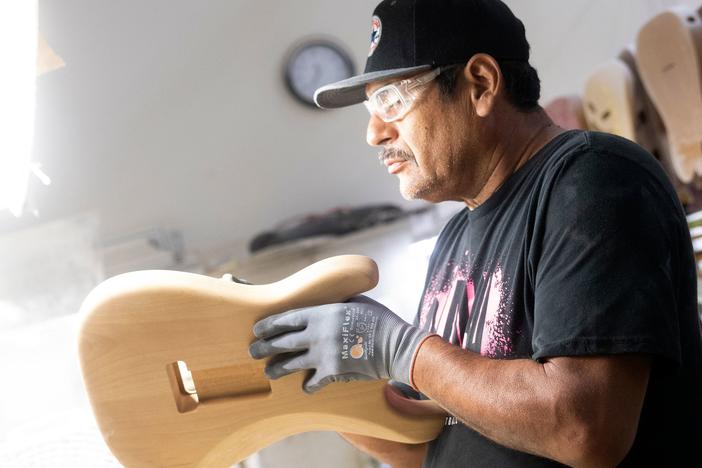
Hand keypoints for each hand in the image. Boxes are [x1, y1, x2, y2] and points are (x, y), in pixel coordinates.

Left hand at [249, 296, 433, 392]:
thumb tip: (324, 302)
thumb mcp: (354, 301)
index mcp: (321, 313)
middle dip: (265, 347)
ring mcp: (323, 354)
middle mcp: (317, 333)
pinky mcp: (332, 372)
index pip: (286, 318)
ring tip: (269, 372)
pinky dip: (308, 385)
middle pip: (282, 341)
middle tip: (253, 352)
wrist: (396, 345)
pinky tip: (305, 387)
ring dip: (277, 369)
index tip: (258, 329)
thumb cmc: (378, 319)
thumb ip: (334, 303)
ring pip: (291, 363)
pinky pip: (313, 381)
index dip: (269, 325)